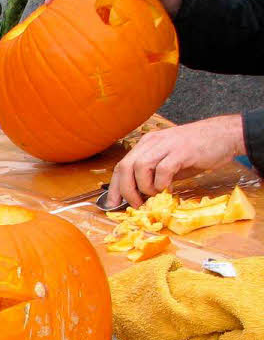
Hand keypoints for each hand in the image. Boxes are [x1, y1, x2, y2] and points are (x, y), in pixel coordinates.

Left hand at [106, 115, 245, 206]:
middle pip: (125, 167)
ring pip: (140, 167)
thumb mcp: (169, 162)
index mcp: (146, 144)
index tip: (113, 204)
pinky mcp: (182, 150)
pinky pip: (162, 170)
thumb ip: (153, 175)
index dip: (114, 187)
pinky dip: (162, 183)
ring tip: (155, 194)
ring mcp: (167, 144)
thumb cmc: (198, 150)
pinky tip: (169, 188)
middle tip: (136, 204)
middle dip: (126, 190)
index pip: (121, 166)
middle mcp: (152, 142)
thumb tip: (140, 196)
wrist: (227, 135)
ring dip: (144, 187)